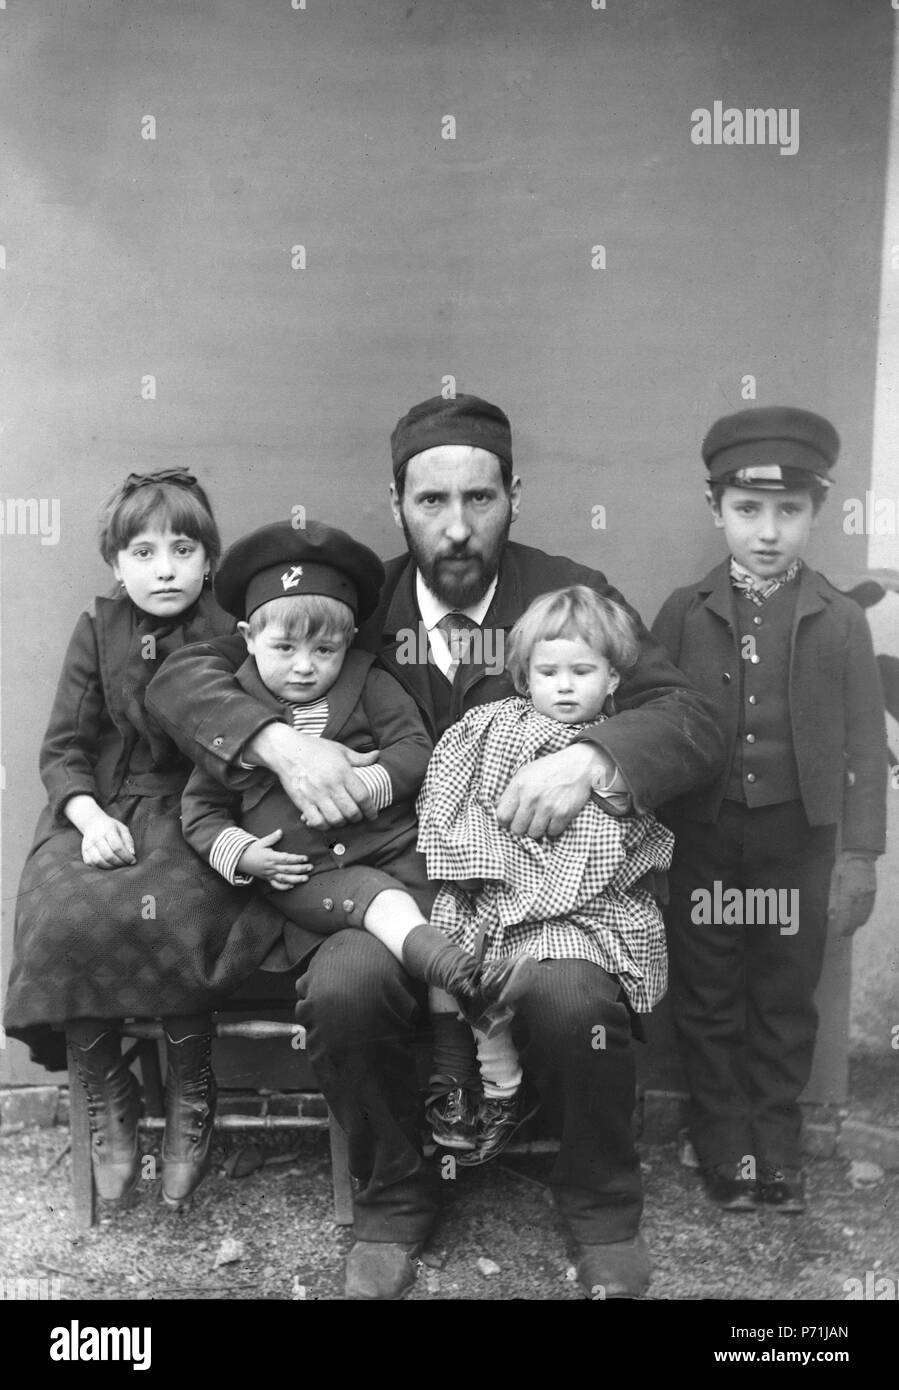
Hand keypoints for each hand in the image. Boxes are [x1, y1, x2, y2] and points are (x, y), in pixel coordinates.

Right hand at [81, 814, 135, 868]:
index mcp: (108, 830)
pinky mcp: (83, 851)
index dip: (126, 856)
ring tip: (118, 865)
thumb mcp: (123, 829)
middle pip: (108, 855)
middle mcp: (96, 837)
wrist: (93, 822)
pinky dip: (100, 867)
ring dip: (110, 866)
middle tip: (126, 864)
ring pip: (98, 861)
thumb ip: (128, 841)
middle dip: (120, 863)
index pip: (117, 847)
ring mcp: (88, 845)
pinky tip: (108, 864)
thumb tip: (132, 854)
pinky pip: (91, 863)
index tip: (133, 861)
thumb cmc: (111, 827)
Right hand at [236, 830, 312, 889]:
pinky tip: (292, 886)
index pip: (286, 859)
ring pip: (284, 878)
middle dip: (300, 869)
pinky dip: (284, 887)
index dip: (296, 859)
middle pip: (287, 869)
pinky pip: (276, 885)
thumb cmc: (252, 850)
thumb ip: (272, 838)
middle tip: (310, 867)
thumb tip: (280, 831)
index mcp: (270, 857)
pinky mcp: (267, 879)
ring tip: (306, 878)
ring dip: (296, 879)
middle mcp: (271, 867)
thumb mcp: (261, 842)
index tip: (305, 858)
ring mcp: (269, 874)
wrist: (240, 860)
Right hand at [245, 724, 379, 828]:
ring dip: (342, 823)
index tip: (373, 814)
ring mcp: (316, 794)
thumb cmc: (314, 748)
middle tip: (357, 817)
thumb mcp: (339, 749)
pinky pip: (316, 821)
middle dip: (358, 818)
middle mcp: (331, 785)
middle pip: (351, 811)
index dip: (370, 809)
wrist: (286, 749)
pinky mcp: (302, 802)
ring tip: (342, 819)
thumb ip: (359, 757)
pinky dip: (324, 825)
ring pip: (335, 819)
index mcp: (343, 772)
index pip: (363, 796)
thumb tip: (377, 756)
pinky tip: (326, 821)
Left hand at [495, 743, 604, 838]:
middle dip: (522, 827)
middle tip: (529, 820)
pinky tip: (554, 817)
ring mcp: (547, 807)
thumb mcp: (525, 773)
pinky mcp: (563, 814)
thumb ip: (511, 791)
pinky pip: (552, 833)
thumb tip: (498, 807)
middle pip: (517, 829)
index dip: (505, 821)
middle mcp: (531, 797)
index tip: (511, 820)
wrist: (578, 765)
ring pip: (534, 834)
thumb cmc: (549, 769)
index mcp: (519, 786)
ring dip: (538, 829)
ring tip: (542, 818)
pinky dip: (553, 828)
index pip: (502, 816)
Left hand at [828, 853, 876, 937]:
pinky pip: (869, 908)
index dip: (842, 926)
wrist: (860, 854)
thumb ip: (833, 899)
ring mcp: (869, 895)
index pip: (846, 915)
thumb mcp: (833, 880)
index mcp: (849, 892)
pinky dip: (864, 916)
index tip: (838, 934)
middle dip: (849, 928)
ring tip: (850, 930)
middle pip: (856, 918)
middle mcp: (861, 896)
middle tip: (843, 935)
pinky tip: (860, 920)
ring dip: (857, 924)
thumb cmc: (843, 866)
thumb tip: (831, 916)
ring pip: (864, 914)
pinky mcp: (873, 892)